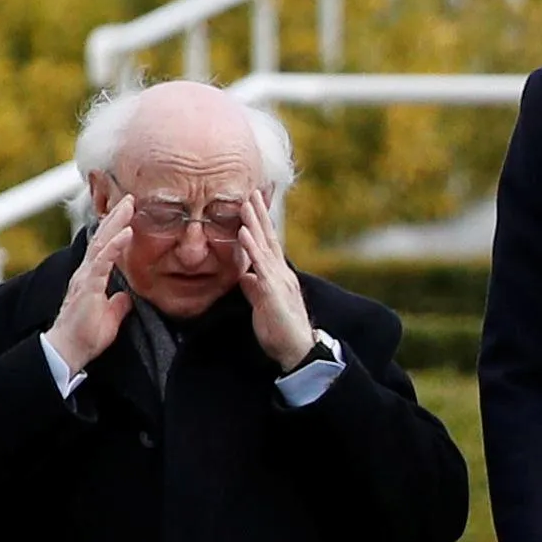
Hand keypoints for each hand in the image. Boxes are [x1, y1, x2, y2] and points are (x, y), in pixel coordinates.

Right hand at [44, 204, 136, 372]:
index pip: (104, 248)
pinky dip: (115, 245)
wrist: (69, 351)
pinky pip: (103, 261)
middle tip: (130, 198)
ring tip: (129, 205)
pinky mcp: (88, 286)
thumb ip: (117, 306)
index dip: (115, 230)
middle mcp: (86, 273)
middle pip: (102, 238)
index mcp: (90, 278)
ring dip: (116, 222)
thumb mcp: (109, 318)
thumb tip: (126, 298)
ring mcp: (86, 277)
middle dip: (116, 217)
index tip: (127, 214)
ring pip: (101, 243)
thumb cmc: (85, 336)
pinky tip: (126, 231)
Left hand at [233, 181, 317, 372]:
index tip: (252, 205)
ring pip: (265, 245)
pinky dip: (251, 246)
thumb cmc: (280, 330)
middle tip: (252, 191)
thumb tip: (245, 276)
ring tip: (246, 202)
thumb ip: (254, 288)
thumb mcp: (262, 305)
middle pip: (269, 237)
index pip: (268, 245)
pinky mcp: (273, 289)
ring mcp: (278, 279)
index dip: (260, 225)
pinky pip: (260, 264)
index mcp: (277, 275)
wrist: (297, 350)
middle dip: (260, 214)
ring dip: (254, 222)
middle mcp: (280, 272)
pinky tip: (243, 231)